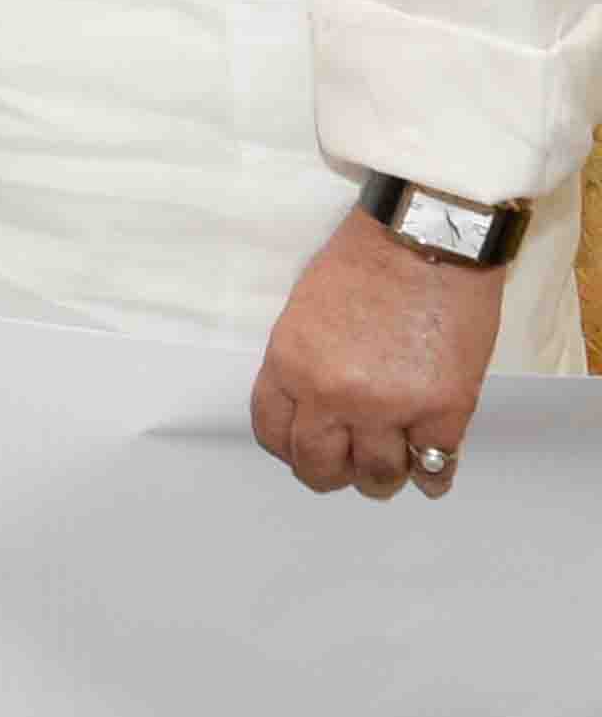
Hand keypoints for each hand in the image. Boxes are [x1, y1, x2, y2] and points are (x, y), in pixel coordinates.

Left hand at [251, 208, 499, 496]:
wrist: (426, 238)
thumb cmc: (364, 261)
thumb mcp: (304, 311)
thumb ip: (303, 363)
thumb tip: (313, 405)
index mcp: (290, 365)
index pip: (272, 432)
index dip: (289, 446)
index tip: (302, 447)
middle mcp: (333, 395)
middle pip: (319, 465)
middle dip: (329, 472)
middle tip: (344, 467)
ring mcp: (391, 407)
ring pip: (377, 474)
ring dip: (381, 477)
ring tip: (388, 468)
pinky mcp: (445, 409)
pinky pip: (435, 465)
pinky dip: (432, 474)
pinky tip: (429, 470)